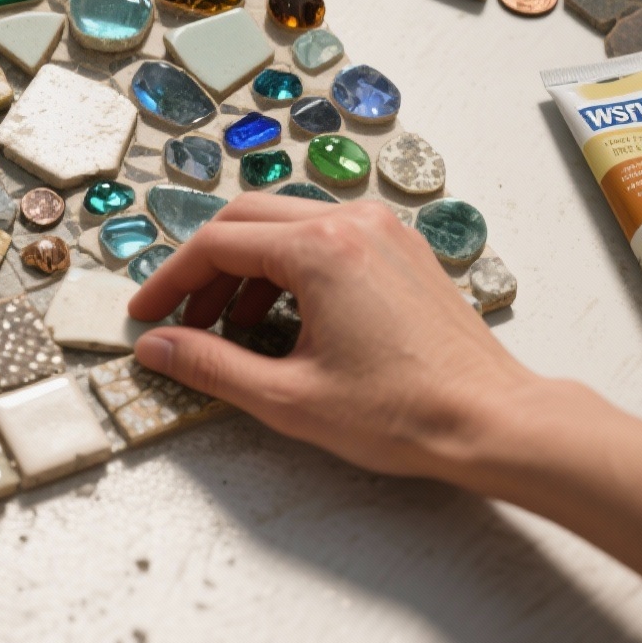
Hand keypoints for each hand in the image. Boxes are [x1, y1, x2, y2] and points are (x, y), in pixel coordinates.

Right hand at [127, 192, 533, 481]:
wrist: (494, 422)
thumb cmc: (405, 413)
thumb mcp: (289, 398)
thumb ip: (211, 367)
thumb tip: (157, 348)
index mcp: (320, 250)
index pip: (217, 245)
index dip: (171, 281)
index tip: (147, 315)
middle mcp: (352, 222)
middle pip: (246, 221)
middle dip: (204, 269)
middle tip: (180, 317)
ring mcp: (382, 230)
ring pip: (285, 225)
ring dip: (245, 268)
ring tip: (228, 327)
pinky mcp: (401, 249)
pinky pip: (325, 236)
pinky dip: (287, 267)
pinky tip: (281, 318)